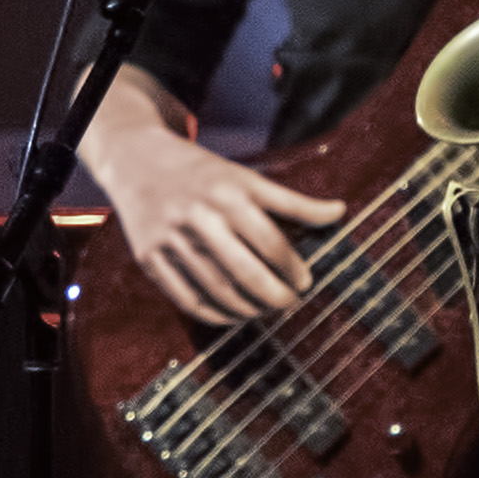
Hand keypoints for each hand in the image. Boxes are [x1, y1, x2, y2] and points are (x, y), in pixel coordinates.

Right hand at [80, 103, 349, 326]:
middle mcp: (198, 216)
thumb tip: (340, 212)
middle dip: (274, 296)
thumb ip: (292, 201)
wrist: (138, 161)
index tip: (305, 282)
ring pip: (216, 289)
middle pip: (244, 271)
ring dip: (246, 309)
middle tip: (290, 304)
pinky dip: (212, 314)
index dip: (292, 268)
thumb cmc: (203, 173)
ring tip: (265, 312)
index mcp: (228, 194)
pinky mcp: (149, 258)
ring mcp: (170, 239)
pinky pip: (185, 298)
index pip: (270, 242)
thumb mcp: (247, 178)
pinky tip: (232, 316)